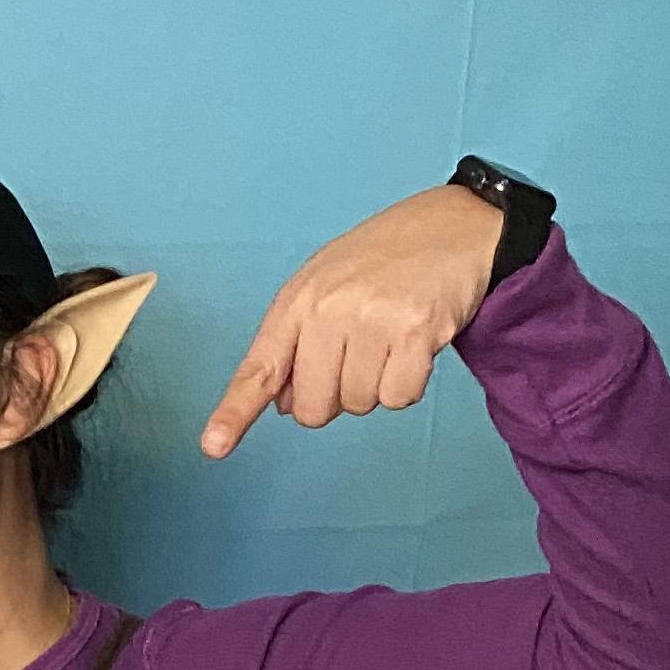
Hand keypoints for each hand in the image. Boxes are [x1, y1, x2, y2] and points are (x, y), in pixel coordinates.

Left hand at [199, 183, 505, 456]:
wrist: (455, 224)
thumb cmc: (385, 259)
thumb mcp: (326, 286)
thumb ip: (297, 344)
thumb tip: (283, 405)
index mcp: (297, 300)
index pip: (260, 368)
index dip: (235, 412)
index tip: (214, 446)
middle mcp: (328, 308)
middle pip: (314, 409)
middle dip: (337, 395)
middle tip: (360, 350)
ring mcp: (372, 319)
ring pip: (359, 405)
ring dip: (377, 384)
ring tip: (390, 336)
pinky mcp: (415, 332)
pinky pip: (399, 398)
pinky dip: (408, 383)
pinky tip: (414, 344)